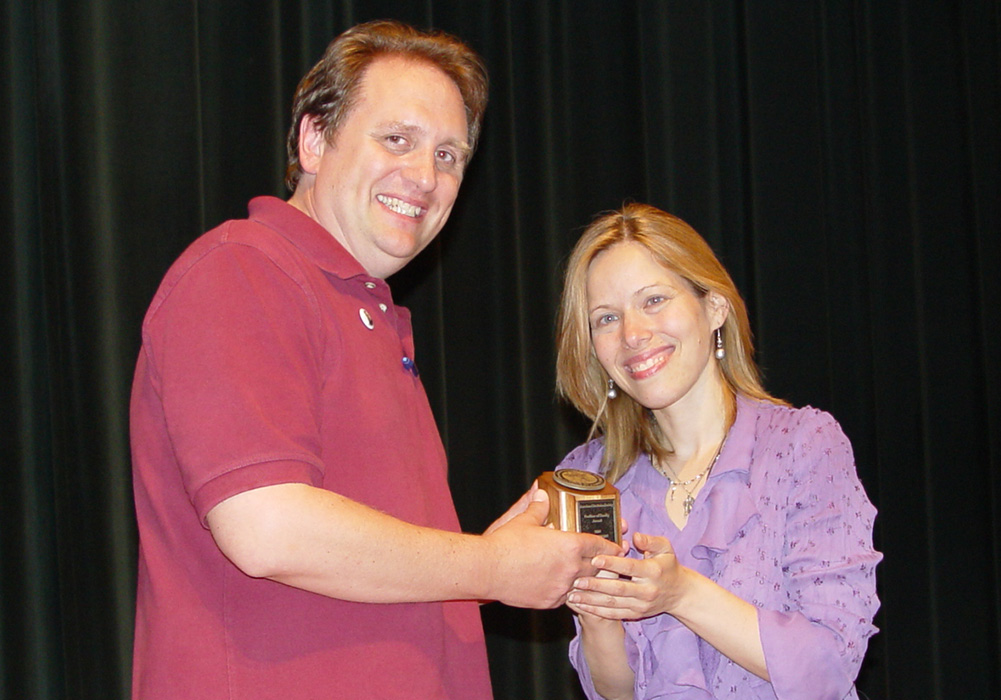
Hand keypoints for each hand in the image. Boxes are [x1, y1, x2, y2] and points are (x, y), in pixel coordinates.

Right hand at [482, 489, 625, 608]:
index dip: (610, 545)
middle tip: (608, 561)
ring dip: (587, 579)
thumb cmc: (506, 544)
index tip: (618, 546)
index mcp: (569, 546)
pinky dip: (568, 590)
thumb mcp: (524, 520)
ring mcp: (561, 587)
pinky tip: (565, 586)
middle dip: (603, 564)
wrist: (489, 570)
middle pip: (596, 566)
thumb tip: (541, 494)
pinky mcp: (550, 601)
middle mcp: (570, 568)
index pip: (598, 545)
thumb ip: (537, 507)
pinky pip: (566, 597)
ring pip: (583, 584)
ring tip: (590, 577)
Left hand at [566, 531, 690, 619]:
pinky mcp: (635, 614)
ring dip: (591, 600)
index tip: (595, 558)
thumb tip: (635, 536)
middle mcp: (646, 590)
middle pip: (618, 588)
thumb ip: (650, 540)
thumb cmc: (668, 566)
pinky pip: (614, 614)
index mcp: (652, 571)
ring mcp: (640, 605)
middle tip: (576, 580)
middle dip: (595, 585)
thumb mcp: (665, 548)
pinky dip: (596, 611)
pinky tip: (581, 606)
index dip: (612, 563)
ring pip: (612, 603)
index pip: (629, 567)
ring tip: (572, 595)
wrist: (679, 594)